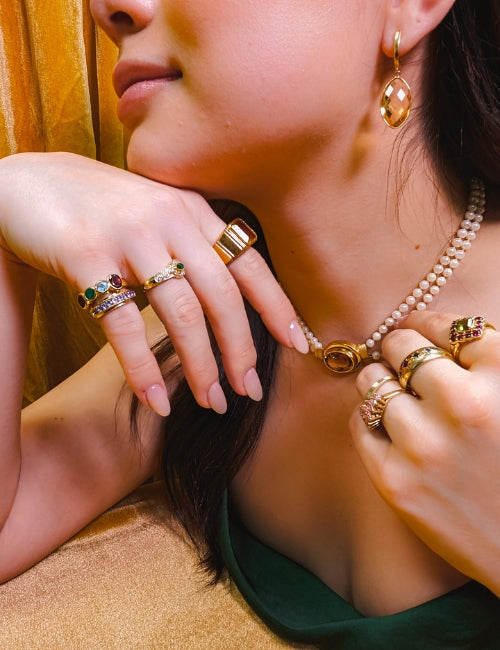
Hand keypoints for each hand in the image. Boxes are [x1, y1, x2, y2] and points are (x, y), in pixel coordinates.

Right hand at [0, 152, 305, 413]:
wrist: (30, 184)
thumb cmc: (103, 210)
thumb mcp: (157, 217)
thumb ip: (193, 249)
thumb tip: (229, 307)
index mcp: (194, 211)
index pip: (249, 263)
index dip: (276, 307)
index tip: (298, 345)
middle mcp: (170, 218)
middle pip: (222, 296)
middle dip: (241, 350)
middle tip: (249, 391)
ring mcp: (128, 234)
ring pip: (181, 312)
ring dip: (201, 365)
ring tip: (212, 403)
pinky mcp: (86, 253)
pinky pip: (124, 323)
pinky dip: (143, 368)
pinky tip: (156, 399)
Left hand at [350, 310, 499, 593]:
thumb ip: (490, 359)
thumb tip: (434, 326)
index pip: (447, 325)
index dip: (428, 324)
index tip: (419, 330)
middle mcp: (464, 403)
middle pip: (401, 345)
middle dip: (400, 348)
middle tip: (404, 361)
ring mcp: (426, 444)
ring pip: (372, 380)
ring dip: (381, 381)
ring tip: (397, 396)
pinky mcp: (396, 481)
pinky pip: (359, 422)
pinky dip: (369, 418)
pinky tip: (389, 427)